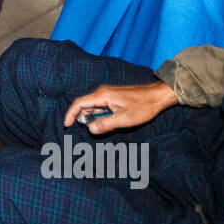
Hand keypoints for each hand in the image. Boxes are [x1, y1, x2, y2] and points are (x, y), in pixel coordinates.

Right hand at [62, 81, 178, 133]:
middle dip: (80, 117)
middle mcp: (102, 92)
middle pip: (85, 105)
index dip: (70, 114)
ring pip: (93, 106)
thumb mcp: (124, 119)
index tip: (66, 125)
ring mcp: (108, 94)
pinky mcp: (113, 97)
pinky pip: (101, 106)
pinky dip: (99, 115)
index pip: (79, 103)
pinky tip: (106, 123)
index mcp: (102, 95)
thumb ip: (106, 124)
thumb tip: (90, 129)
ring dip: (91, 117)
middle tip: (83, 130)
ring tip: (98, 128)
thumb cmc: (143, 106)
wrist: (157, 96)